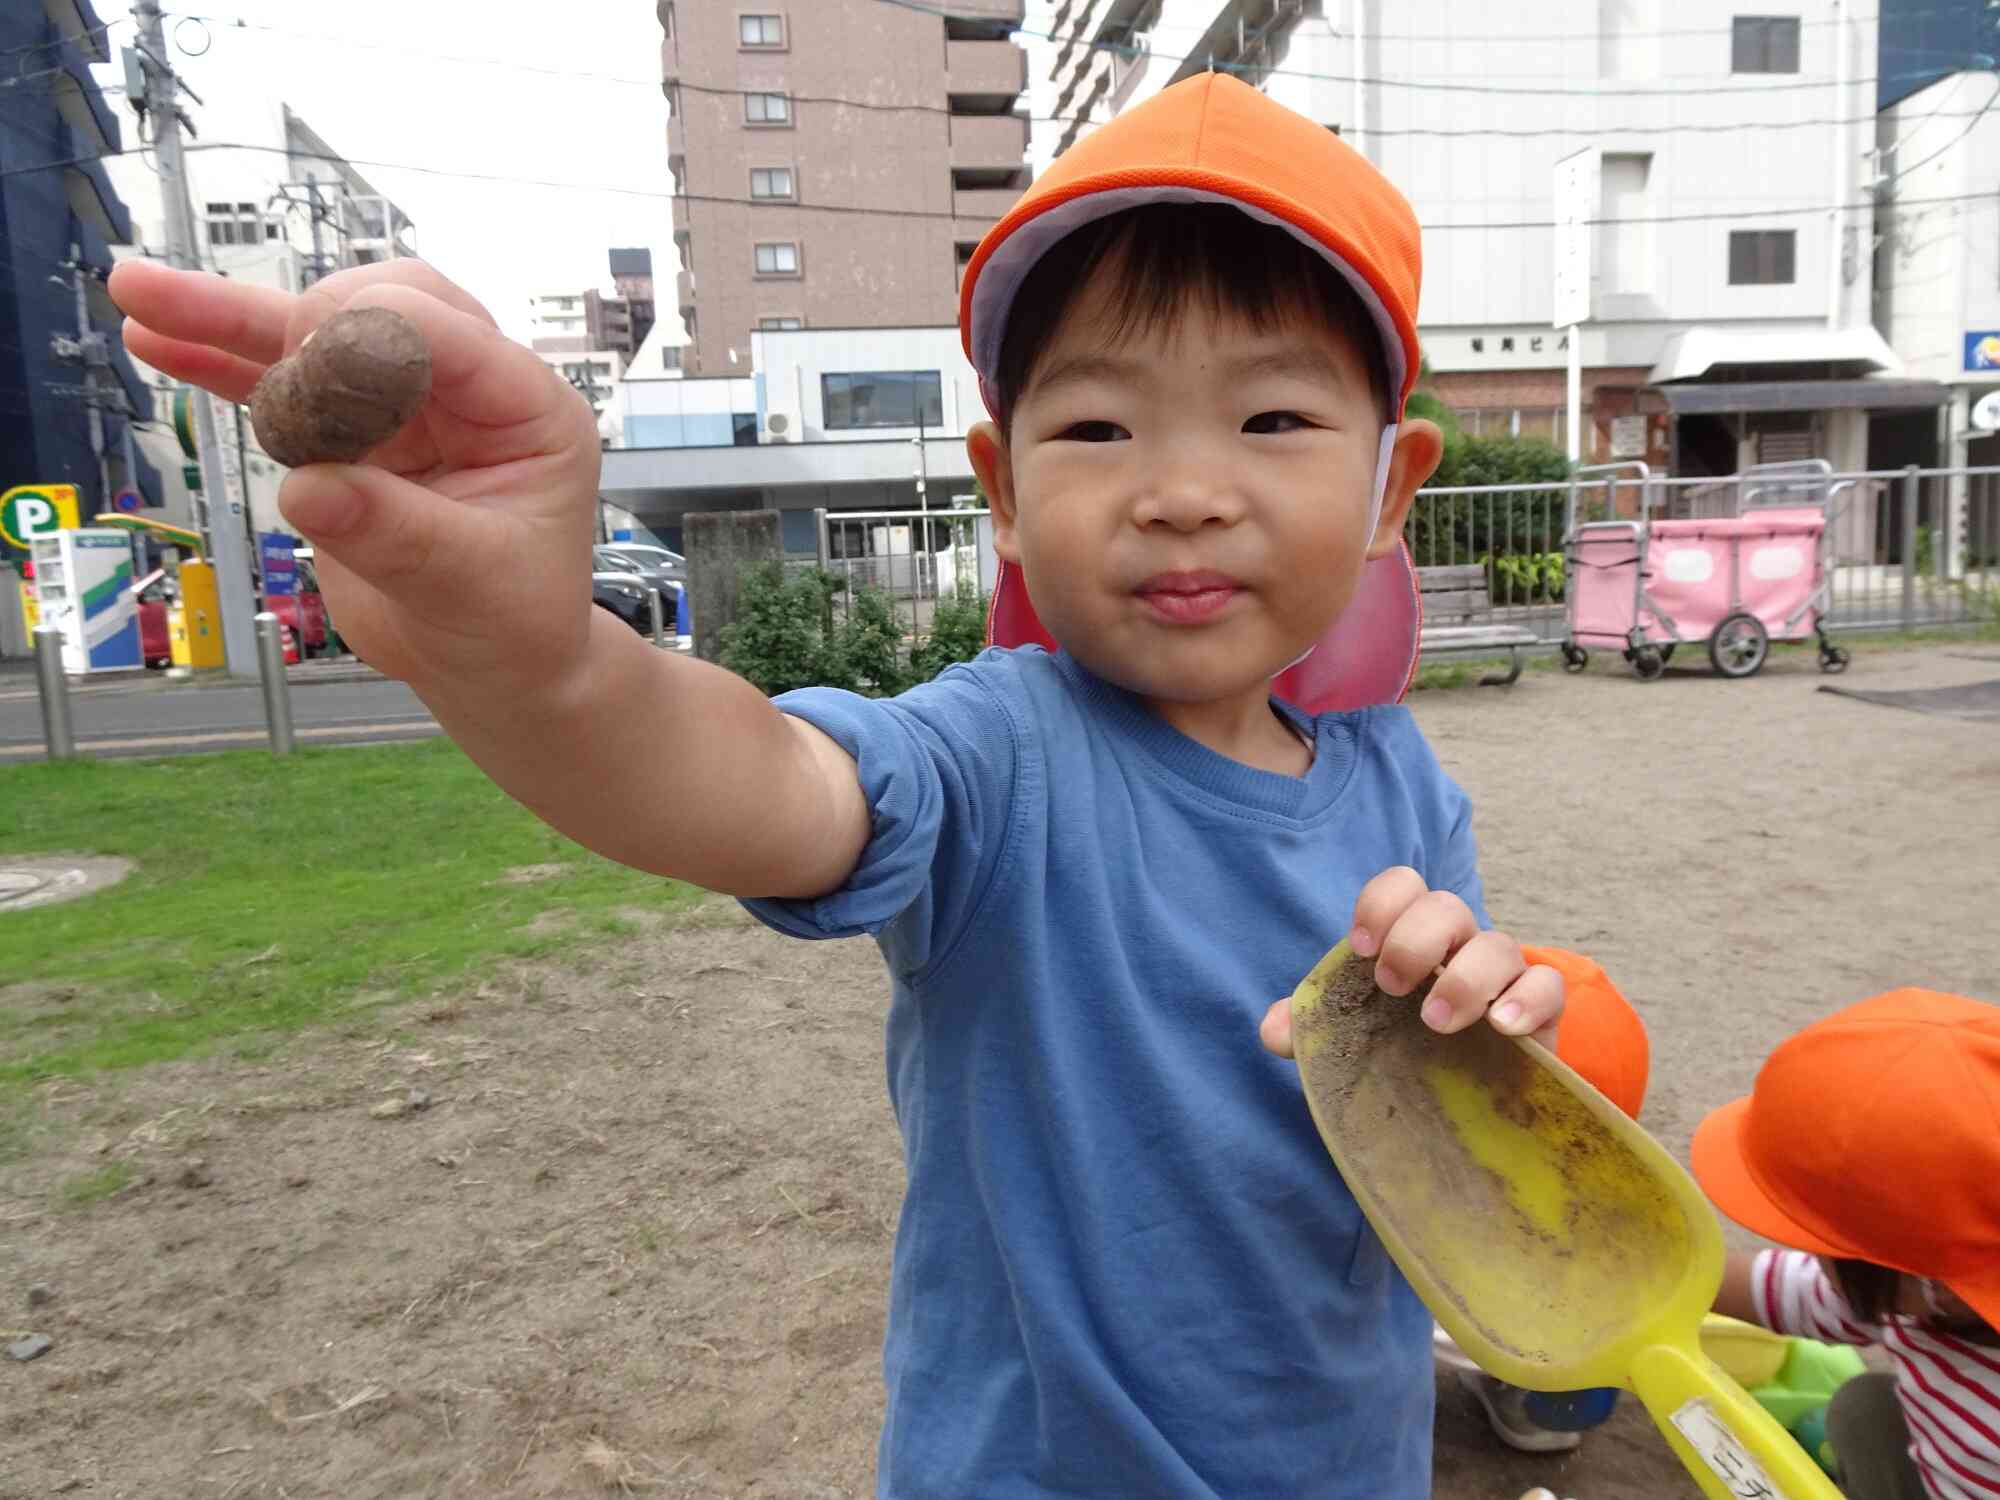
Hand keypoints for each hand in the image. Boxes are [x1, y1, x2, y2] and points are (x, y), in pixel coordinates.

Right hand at [108, 259, 601, 696]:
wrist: (493, 667)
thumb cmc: (513, 622)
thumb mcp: (473, 585)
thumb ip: (396, 534)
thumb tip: (309, 490)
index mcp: (528, 408)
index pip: (447, 332)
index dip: (369, 343)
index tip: (308, 386)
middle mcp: (470, 389)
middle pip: (382, 302)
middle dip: (313, 326)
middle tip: (279, 394)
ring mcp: (405, 402)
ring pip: (316, 332)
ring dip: (230, 315)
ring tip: (140, 293)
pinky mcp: (350, 430)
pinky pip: (280, 381)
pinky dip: (219, 362)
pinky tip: (154, 337)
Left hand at [1258, 867, 1563, 1057]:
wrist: (1464, 1106)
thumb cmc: (1403, 1052)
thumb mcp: (1352, 1039)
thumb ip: (1310, 1028)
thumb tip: (1275, 1029)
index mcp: (1411, 936)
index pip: (1402, 885)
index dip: (1381, 904)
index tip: (1360, 949)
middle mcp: (1459, 945)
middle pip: (1447, 906)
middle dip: (1415, 940)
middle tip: (1391, 986)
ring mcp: (1504, 975)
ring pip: (1499, 945)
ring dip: (1464, 979)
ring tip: (1435, 1022)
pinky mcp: (1543, 1010)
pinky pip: (1549, 986)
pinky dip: (1527, 1000)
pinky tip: (1503, 1028)